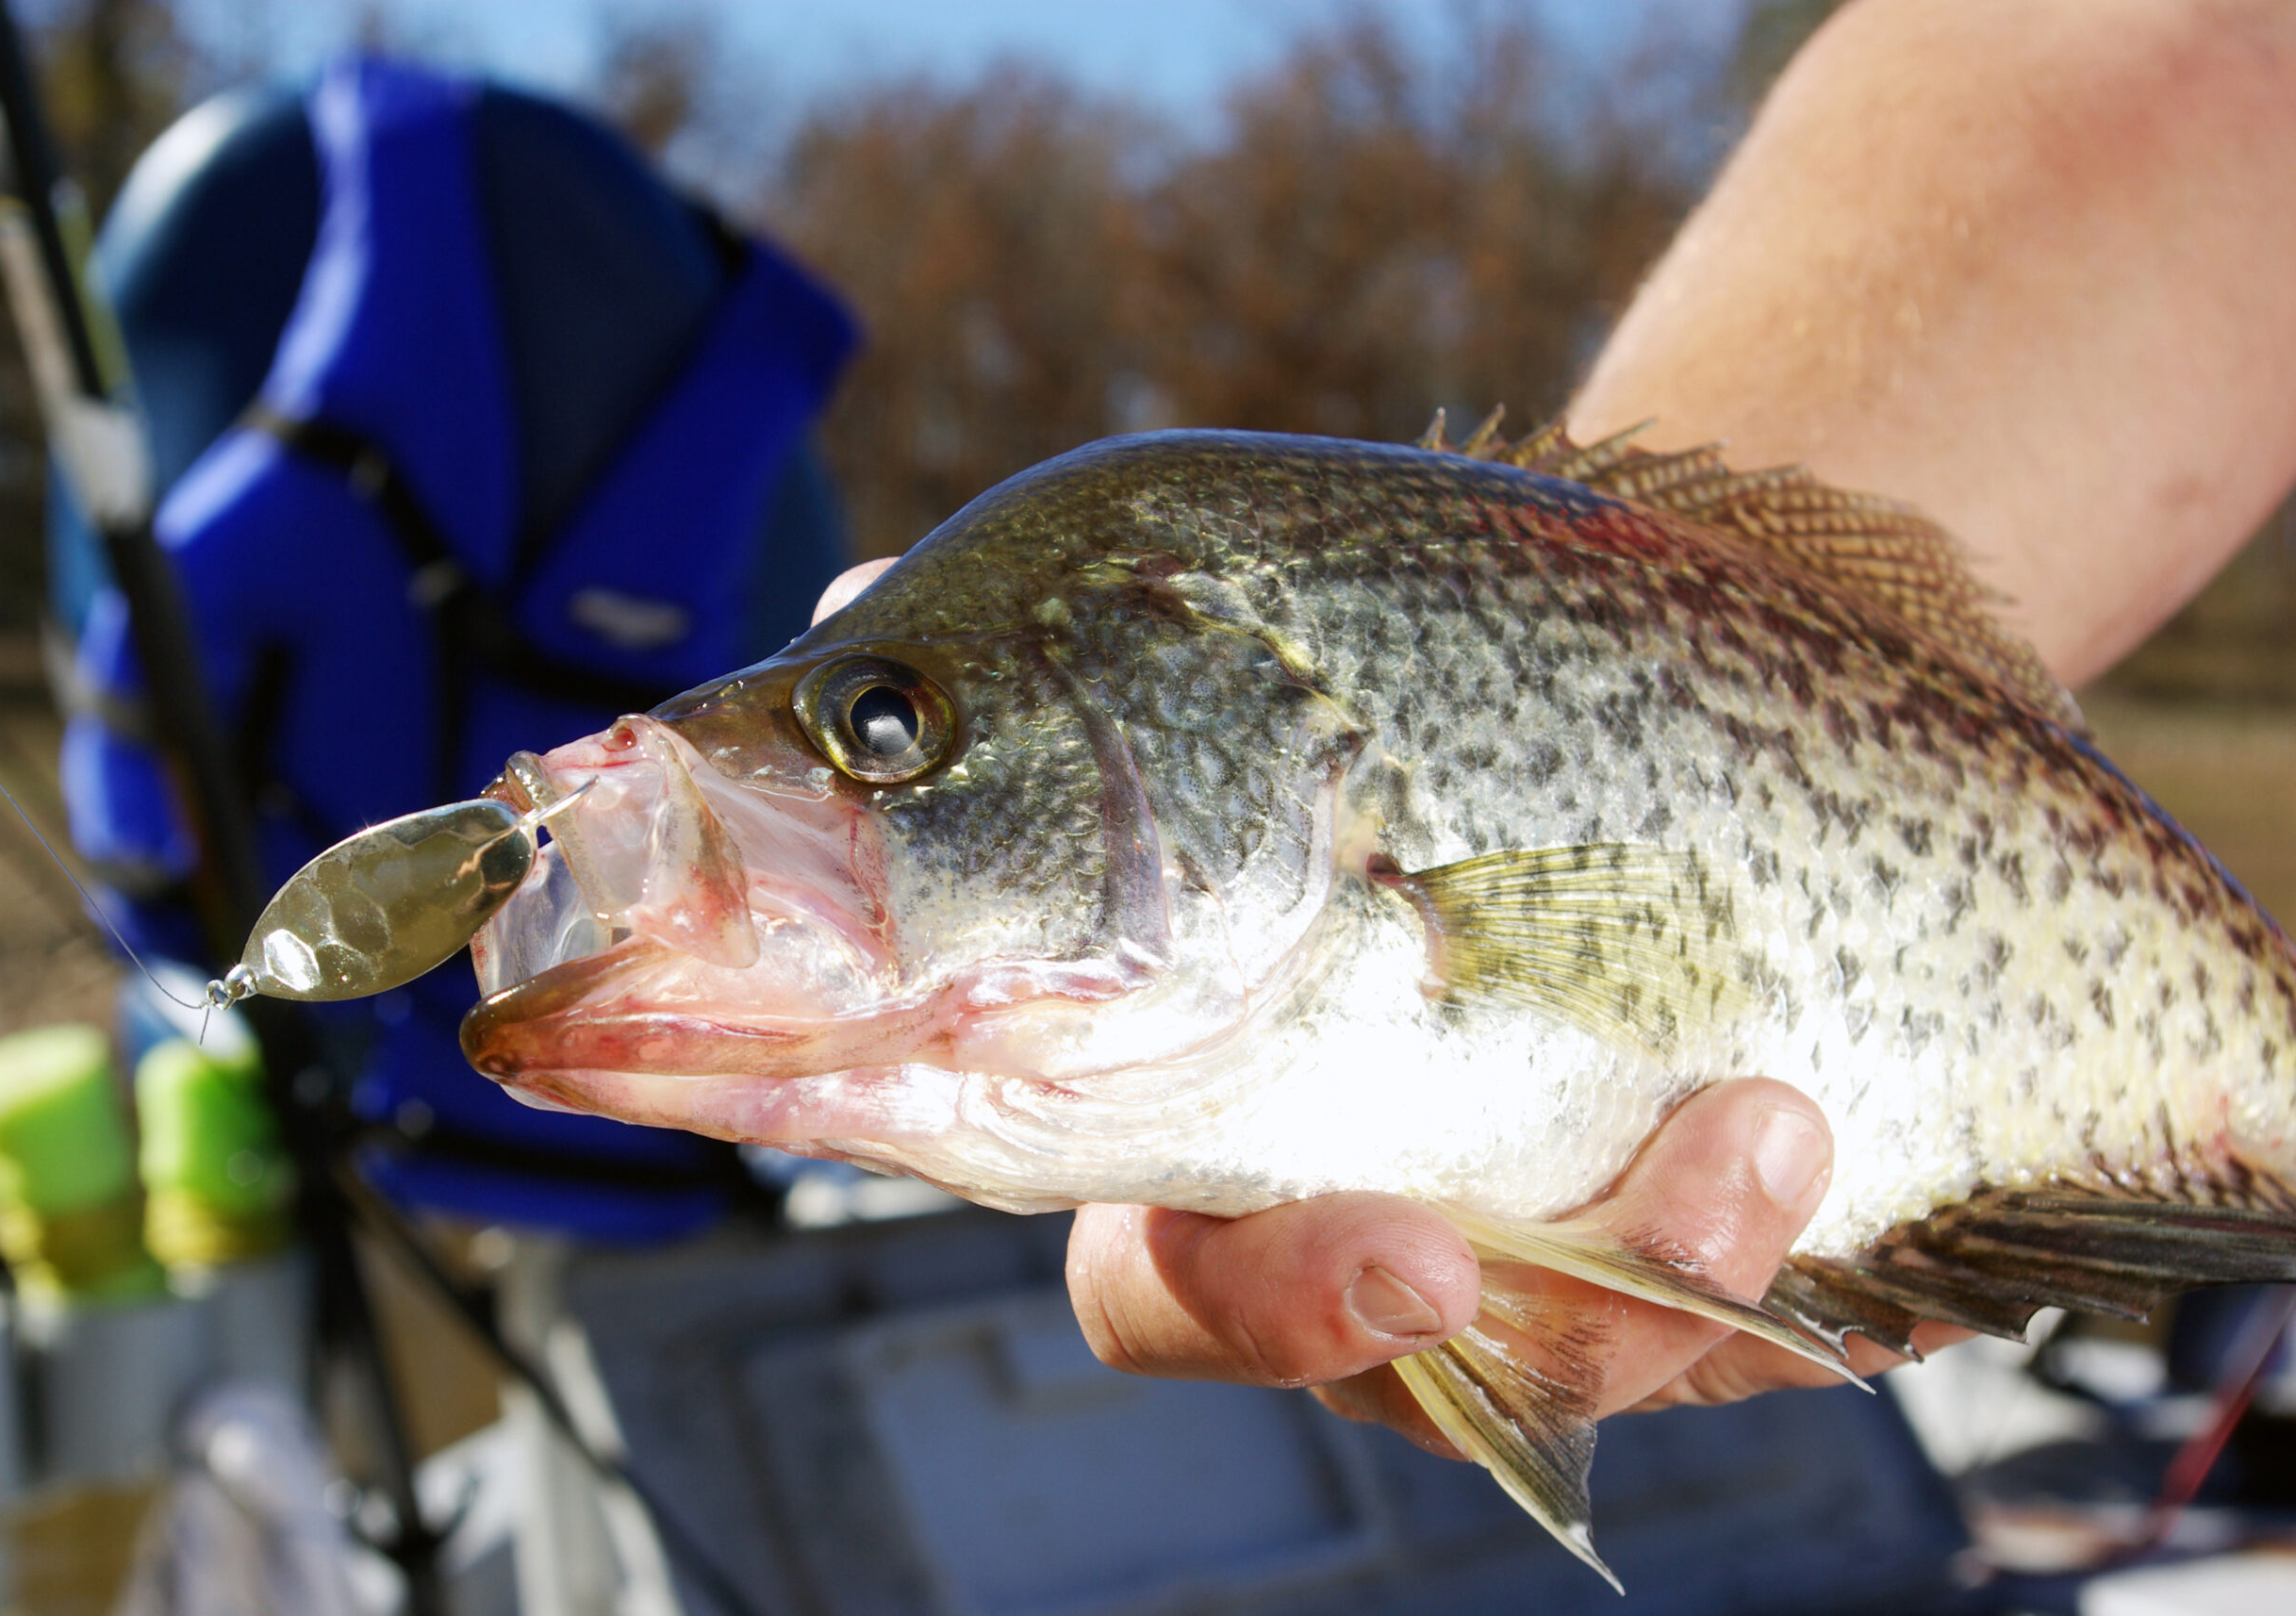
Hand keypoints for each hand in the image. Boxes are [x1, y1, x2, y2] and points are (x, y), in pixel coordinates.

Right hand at [810, 567, 1939, 1456]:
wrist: (1665, 662)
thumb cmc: (1398, 681)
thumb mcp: (1210, 668)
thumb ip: (1024, 694)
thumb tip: (832, 632)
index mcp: (1233, 1142)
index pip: (1187, 1287)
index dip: (1249, 1305)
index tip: (1383, 1251)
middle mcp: (1389, 1222)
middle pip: (1386, 1371)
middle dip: (1447, 1343)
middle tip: (1466, 1265)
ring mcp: (1567, 1237)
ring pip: (1602, 1356)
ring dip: (1675, 1266)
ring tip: (1763, 1121)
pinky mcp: (1722, 1230)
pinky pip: (1762, 1307)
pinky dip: (1795, 1236)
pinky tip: (1813, 1122)